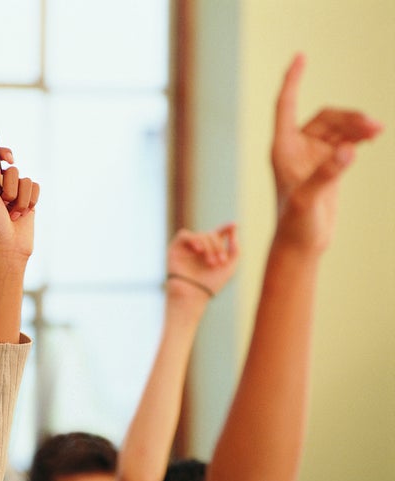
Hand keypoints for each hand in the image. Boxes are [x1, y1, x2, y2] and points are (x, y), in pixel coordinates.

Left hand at [0, 145, 39, 261]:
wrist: (9, 250)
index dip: (3, 154)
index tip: (10, 158)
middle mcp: (1, 187)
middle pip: (14, 170)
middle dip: (11, 189)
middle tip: (4, 205)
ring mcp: (16, 194)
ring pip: (27, 180)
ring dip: (21, 200)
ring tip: (13, 215)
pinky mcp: (29, 201)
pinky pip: (36, 188)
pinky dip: (31, 202)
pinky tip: (23, 215)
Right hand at [166, 223, 238, 298]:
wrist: (193, 295)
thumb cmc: (210, 285)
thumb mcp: (229, 268)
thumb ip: (235, 251)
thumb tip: (233, 234)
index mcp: (210, 252)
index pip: (218, 235)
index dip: (226, 228)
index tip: (234, 225)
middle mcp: (199, 248)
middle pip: (211, 234)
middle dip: (218, 246)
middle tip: (220, 262)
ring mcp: (187, 248)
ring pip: (200, 235)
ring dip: (209, 246)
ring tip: (211, 262)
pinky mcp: (175, 248)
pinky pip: (184, 235)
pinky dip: (193, 239)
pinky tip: (198, 250)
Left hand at [270, 54, 382, 251]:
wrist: (301, 244)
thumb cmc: (295, 224)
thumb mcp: (307, 200)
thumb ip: (327, 174)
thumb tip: (350, 150)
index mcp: (282, 148)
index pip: (286, 105)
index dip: (293, 80)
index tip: (301, 56)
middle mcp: (295, 148)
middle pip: (324, 117)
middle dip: (348, 117)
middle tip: (374, 127)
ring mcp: (312, 156)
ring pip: (337, 128)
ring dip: (357, 126)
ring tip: (377, 131)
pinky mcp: (327, 165)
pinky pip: (345, 141)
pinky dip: (358, 136)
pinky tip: (372, 137)